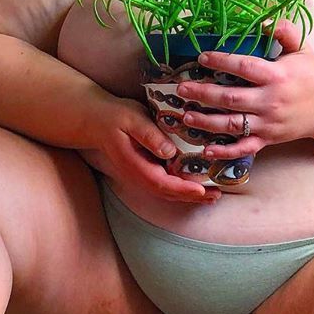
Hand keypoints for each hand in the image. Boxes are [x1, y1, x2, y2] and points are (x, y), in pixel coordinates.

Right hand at [80, 92, 220, 204]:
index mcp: (136, 165)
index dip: (183, 189)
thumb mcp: (132, 120)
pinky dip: (183, 187)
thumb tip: (169, 151)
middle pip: (169, 193)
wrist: (96, 120)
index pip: (162, 183)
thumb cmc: (115, 117)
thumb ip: (149, 136)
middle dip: (193, 197)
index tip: (202, 190)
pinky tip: (197, 184)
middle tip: (216, 195)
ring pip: (168, 191)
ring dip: (190, 195)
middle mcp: (139, 175)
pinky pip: (166, 183)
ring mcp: (142, 175)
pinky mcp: (146, 170)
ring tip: (213, 195)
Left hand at [173, 21, 313, 160]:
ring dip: (206, 122)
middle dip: (203, 94)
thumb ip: (286, 33)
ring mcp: (269, 123)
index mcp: (277, 76)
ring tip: (186, 116)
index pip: (244, 67)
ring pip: (233, 125)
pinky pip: (245, 148)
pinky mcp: (269, 139)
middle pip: (231, 98)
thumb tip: (269, 21)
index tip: (202, 57)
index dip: (221, 62)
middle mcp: (271, 101)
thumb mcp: (303, 49)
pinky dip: (225, 151)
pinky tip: (205, 150)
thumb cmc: (313, 74)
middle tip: (181, 89)